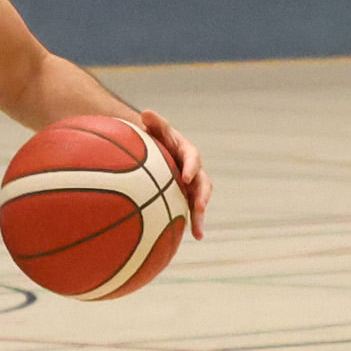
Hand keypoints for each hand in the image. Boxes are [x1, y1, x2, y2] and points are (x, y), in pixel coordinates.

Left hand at [131, 109, 208, 227]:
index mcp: (186, 151)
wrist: (154, 148)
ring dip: (200, 214)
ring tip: (198, 231)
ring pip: (201, 199)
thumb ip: (154, 123)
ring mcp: (192, 184)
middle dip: (202, 196)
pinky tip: (196, 237)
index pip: (192, 157)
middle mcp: (193, 168)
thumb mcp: (155, 129)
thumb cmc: (153, 137)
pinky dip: (195, 222)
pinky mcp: (187, 195)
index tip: (187, 177)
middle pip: (203, 182)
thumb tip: (147, 112)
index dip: (191, 167)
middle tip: (200, 207)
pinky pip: (193, 209)